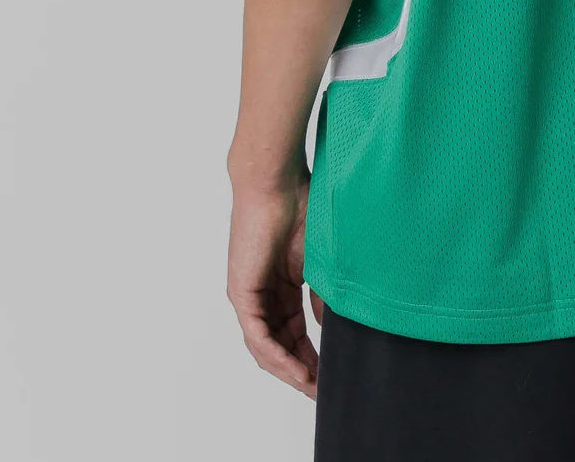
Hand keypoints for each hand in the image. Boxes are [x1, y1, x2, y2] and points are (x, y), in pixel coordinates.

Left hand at [225, 173, 328, 396]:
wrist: (278, 182)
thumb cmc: (302, 207)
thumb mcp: (321, 262)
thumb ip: (323, 296)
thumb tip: (332, 327)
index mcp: (280, 287)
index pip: (294, 334)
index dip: (313, 358)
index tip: (333, 377)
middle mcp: (262, 296)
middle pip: (279, 347)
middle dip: (302, 372)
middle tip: (325, 392)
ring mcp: (249, 296)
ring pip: (266, 347)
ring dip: (290, 370)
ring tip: (313, 387)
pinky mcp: (241, 293)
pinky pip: (258, 335)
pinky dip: (277, 355)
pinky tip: (296, 370)